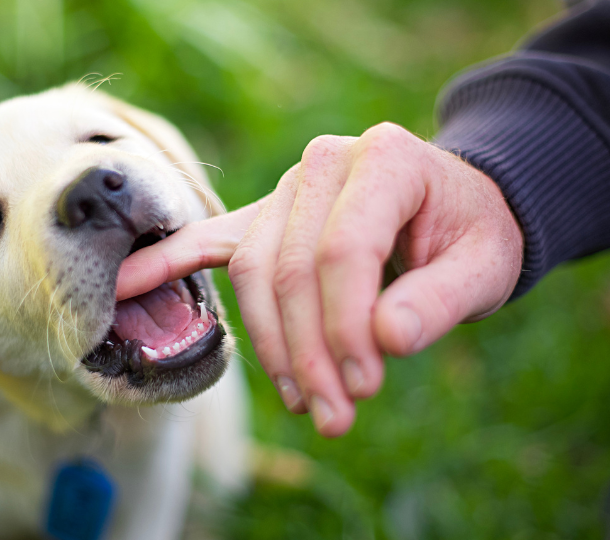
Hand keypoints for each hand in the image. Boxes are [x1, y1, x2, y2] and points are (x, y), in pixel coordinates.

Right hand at [117, 123, 522, 436]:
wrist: (453, 206)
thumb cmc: (471, 234)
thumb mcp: (485, 265)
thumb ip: (440, 300)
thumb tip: (386, 341)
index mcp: (384, 159)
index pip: (344, 249)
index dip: (346, 327)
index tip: (363, 388)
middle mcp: (324, 164)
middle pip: (291, 267)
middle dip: (308, 353)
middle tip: (334, 416)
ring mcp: (287, 189)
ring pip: (253, 271)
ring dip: (271, 345)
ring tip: (301, 402)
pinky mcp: (263, 218)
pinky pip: (208, 241)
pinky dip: (166, 263)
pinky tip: (124, 286)